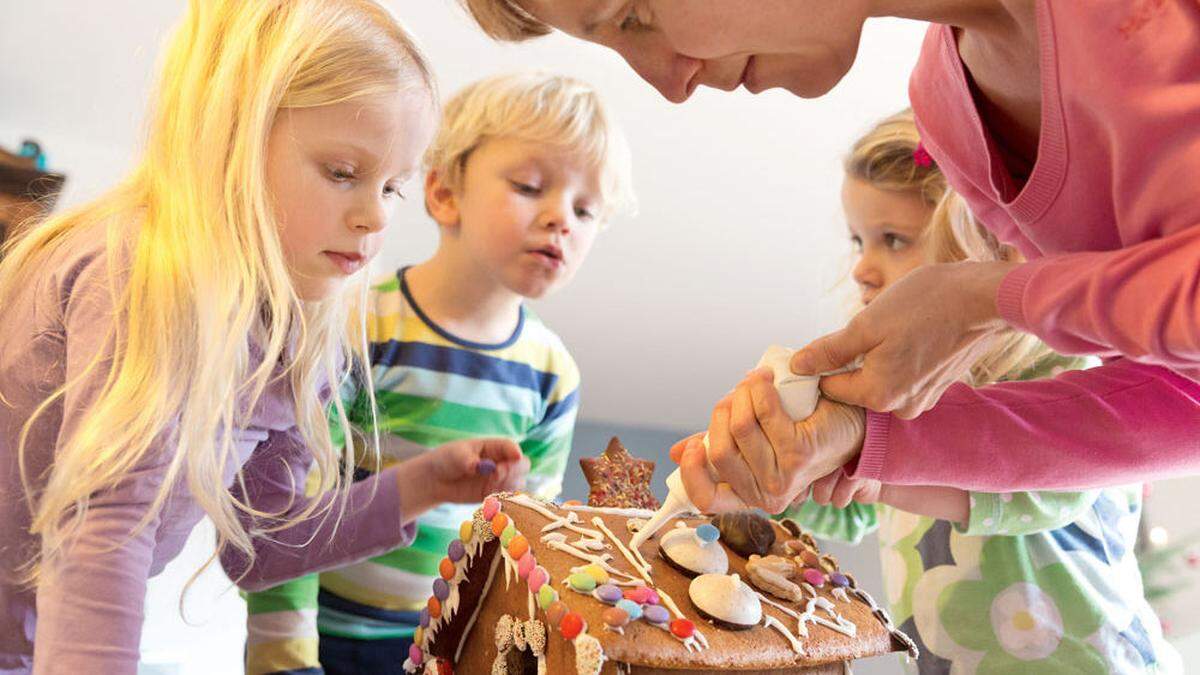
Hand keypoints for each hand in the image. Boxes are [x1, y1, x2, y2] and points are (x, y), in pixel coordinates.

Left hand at [397, 438, 528, 517]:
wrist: (436, 480)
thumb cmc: (447, 460)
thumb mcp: (456, 456)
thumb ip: (470, 461)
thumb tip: (485, 467)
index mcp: (493, 447)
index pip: (510, 447)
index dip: (515, 452)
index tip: (515, 457)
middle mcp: (501, 462)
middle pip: (522, 465)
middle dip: (515, 470)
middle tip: (498, 474)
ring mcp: (499, 480)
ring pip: (517, 483)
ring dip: (509, 485)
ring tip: (490, 487)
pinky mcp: (494, 495)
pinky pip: (507, 498)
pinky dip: (504, 499)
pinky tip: (491, 498)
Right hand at [669, 370, 866, 513]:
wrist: (852, 424)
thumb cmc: (801, 432)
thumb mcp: (754, 443)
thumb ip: (720, 446)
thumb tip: (676, 453)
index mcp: (751, 496)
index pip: (706, 499)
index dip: (691, 471)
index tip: (692, 444)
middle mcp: (767, 494)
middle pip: (718, 450)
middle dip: (721, 413)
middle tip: (736, 394)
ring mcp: (784, 476)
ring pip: (739, 427)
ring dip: (741, 394)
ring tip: (754, 382)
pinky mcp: (799, 453)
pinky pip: (764, 412)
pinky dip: (760, 387)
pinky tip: (765, 377)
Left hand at [791, 261, 1015, 418]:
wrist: (984, 298)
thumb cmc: (926, 304)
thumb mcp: (866, 324)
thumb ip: (829, 350)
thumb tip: (797, 366)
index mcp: (878, 396)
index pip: (829, 387)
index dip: (824, 361)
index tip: (834, 338)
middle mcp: (901, 408)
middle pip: (856, 385)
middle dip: (853, 359)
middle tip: (869, 328)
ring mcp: (922, 399)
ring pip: (880, 379)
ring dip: (877, 357)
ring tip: (895, 328)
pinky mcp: (937, 387)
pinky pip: (903, 376)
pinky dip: (900, 358)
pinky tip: (911, 333)